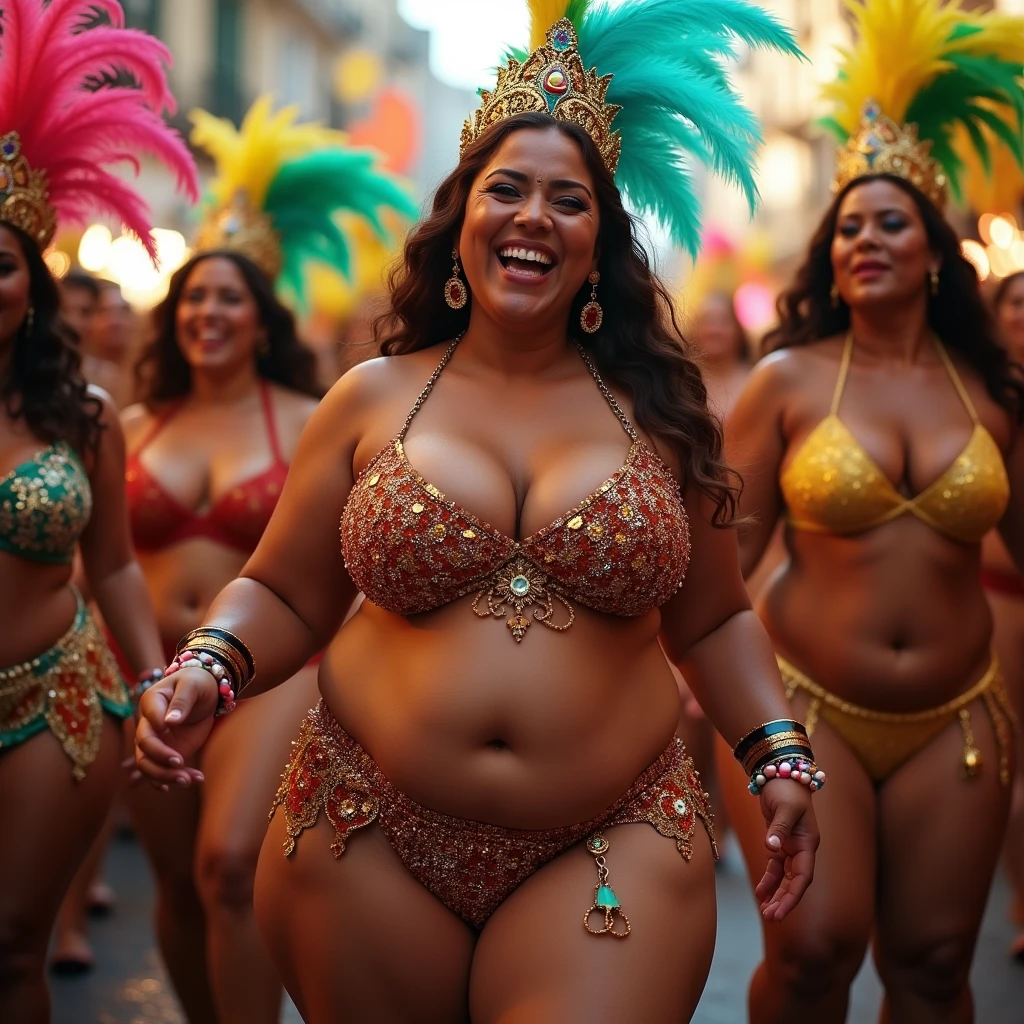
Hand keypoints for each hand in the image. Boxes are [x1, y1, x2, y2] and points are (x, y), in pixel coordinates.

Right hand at [133, 668, 217, 789]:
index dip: (158, 735)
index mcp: (150, 702)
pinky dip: (171, 779)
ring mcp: (157, 740)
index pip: (148, 722)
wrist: (207, 691)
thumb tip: (169, 722)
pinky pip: (162, 769)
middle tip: (181, 765)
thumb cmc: (197, 682)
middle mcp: (148, 724)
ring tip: (190, 780)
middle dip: (160, 761)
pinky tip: (187, 782)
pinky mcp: (168, 751)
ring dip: (166, 776)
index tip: (172, 735)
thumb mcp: (193, 685)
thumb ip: (181, 701)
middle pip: (144, 749)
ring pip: (149, 765)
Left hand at [753, 779, 818, 921]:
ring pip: (785, 878)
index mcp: (808, 843)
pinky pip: (775, 867)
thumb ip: (778, 829)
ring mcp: (790, 846)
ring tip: (765, 913)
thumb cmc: (786, 788)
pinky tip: (760, 894)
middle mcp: (802, 848)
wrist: (780, 773)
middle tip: (771, 918)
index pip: (803, 877)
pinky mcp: (778, 842)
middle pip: (795, 882)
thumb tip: (771, 848)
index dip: (793, 896)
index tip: (782, 912)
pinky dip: (768, 880)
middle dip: (784, 901)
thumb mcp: (784, 807)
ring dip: (776, 894)